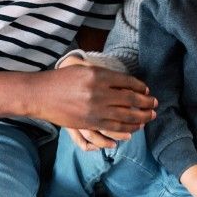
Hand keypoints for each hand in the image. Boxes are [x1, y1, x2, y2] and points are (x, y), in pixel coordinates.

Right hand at [31, 65, 156, 133]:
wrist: (40, 95)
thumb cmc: (60, 79)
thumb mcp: (81, 67)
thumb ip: (101, 72)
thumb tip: (123, 81)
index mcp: (97, 74)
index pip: (127, 81)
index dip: (140, 87)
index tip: (147, 90)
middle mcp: (98, 92)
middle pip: (130, 99)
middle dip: (146, 103)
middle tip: (155, 104)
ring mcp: (94, 109)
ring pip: (125, 116)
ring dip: (141, 117)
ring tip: (150, 117)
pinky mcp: (89, 123)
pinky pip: (114, 127)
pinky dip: (128, 128)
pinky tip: (136, 128)